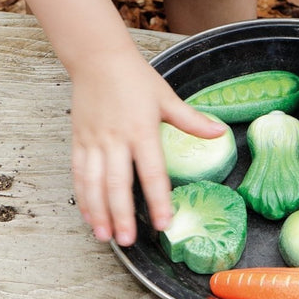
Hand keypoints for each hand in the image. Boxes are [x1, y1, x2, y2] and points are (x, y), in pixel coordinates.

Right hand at [68, 47, 226, 246]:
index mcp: (141, 129)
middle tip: (128, 240)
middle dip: (122, 214)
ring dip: (99, 211)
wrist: (98, 58)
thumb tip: (220, 133)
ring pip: (94, 183)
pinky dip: (83, 196)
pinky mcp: (79, 140)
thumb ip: (191, 120)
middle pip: (118, 184)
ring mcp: (94, 141)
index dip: (158, 199)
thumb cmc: (135, 77)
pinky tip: (88, 214)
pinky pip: (78, 173)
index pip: (152, 172)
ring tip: (105, 236)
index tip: (163, 223)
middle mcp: (116, 139)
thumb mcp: (166, 97)